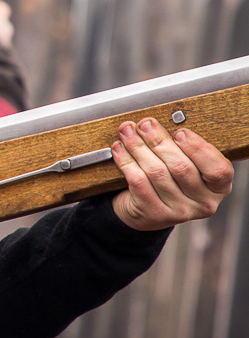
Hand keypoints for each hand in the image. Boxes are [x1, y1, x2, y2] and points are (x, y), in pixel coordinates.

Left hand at [111, 118, 232, 230]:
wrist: (144, 210)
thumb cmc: (169, 180)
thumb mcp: (185, 165)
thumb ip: (181, 148)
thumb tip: (154, 124)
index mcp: (218, 188)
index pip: (217, 169)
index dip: (198, 148)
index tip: (179, 131)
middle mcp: (203, 203)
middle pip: (181, 166)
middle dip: (158, 140)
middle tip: (144, 124)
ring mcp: (179, 211)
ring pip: (156, 172)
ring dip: (138, 147)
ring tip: (127, 132)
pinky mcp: (154, 213)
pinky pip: (138, 181)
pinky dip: (126, 161)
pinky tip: (119, 150)